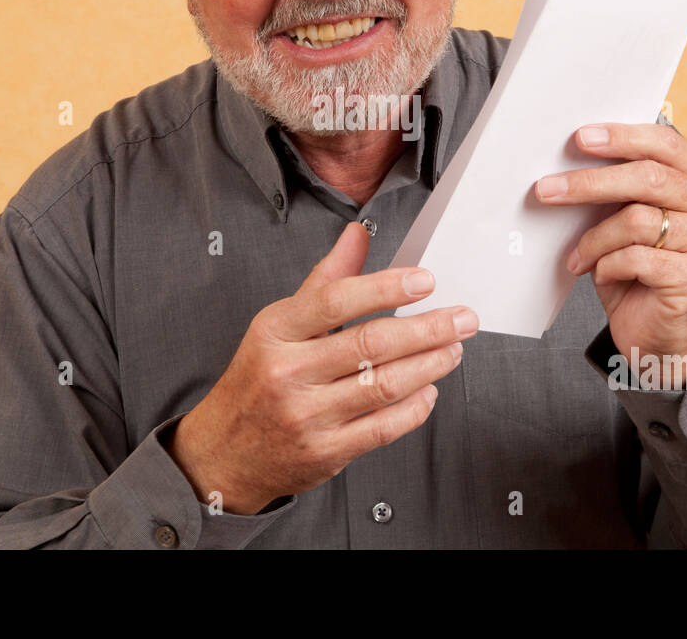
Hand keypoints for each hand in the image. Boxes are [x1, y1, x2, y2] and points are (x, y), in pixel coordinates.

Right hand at [167, 221, 476, 513]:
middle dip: (427, 329)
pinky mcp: (325, 452)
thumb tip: (358, 233)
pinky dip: (415, 407)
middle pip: (371, 343)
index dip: (386, 287)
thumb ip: (326, 279)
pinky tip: (430, 389)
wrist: (224, 452)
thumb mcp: (279, 323)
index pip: (336, 301)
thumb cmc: (259, 379)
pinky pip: (383, 427)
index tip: (425, 280)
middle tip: (462, 318)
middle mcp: (289, 372)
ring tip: (454, 349)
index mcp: (276, 331)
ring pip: (384, 385)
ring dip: (429, 365)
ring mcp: (307, 416)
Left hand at [533, 122, 686, 381]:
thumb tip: (566, 162)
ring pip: (636, 220)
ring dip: (594, 239)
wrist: (659, 335)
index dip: (622, 136)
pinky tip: (600, 275)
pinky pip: (637, 258)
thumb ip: (615, 191)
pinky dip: (607, 265)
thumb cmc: (637, 270)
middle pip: (648, 178)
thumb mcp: (625, 221)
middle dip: (589, 182)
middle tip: (546, 189)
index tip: (580, 138)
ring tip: (577, 256)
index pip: (664, 143)